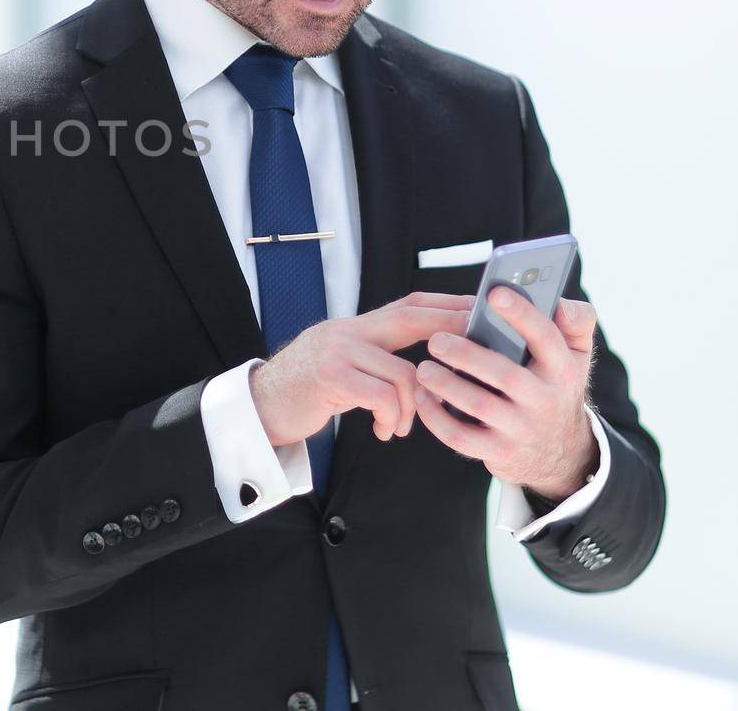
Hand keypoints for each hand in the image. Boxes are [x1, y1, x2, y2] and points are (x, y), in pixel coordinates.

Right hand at [249, 292, 473, 445]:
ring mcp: (337, 350)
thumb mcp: (342, 366)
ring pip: (403, 371)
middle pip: (410, 317)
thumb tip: (422, 368)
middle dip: (450, 332)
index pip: (407, 305)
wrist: (259, 407)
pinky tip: (382, 431)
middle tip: (478, 350)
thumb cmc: (304, 393)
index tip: (478, 308)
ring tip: (399, 427)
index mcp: (354, 326)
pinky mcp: (330, 376)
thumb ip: (373, 358)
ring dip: (412, 408)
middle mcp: (346, 330)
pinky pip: (382, 395)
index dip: (445, 305)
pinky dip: (390, 418)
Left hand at [414, 290, 599, 498]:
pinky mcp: (498, 452)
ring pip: (479, 406)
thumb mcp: (576, 357)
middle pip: (506, 375)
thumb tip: (559, 298)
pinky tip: (422, 397)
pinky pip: (461, 437)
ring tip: (424, 368)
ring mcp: (521, 429)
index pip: (545, 338)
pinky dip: (436, 418)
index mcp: (561, 369)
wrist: (559, 453)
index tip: (494, 293)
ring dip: (446, 386)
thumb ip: (575, 322)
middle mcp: (544, 400)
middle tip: (436, 340)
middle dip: (468, 355)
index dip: (522, 314)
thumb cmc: (555, 387)